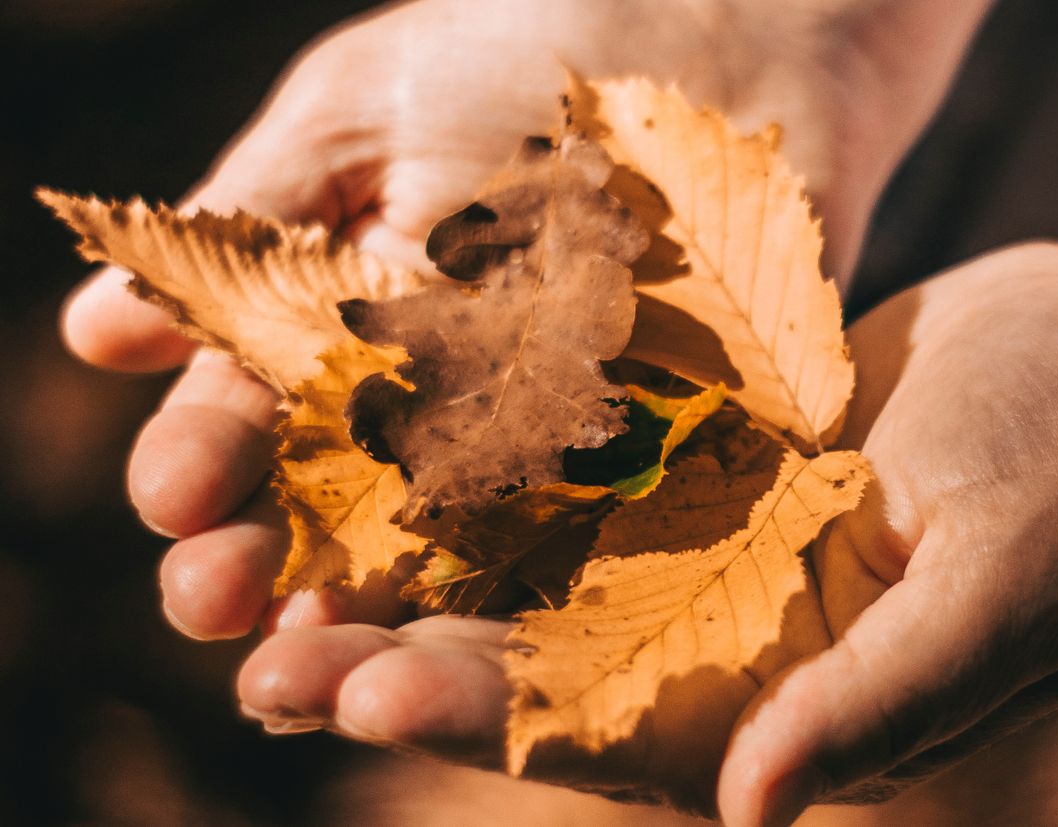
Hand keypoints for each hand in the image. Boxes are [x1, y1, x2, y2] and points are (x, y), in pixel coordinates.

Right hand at [61, 0, 987, 633]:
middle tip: (214, 604)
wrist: (710, 41)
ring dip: (376, 611)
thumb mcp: (365, 112)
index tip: (175, 498)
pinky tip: (480, 635)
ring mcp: (537, 440)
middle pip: (335, 509)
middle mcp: (430, 402)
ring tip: (319, 659)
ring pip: (443, 552)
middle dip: (269, 559)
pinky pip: (582, 537)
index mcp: (342, 327)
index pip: (255, 416)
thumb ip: (255, 217)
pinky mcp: (643, 459)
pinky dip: (531, 593)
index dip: (209, 460)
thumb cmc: (519, 49)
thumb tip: (98, 337)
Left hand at [229, 234, 1057, 822]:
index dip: (500, 724)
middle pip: (563, 673)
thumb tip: (754, 810)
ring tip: (289, 587)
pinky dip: (499, 480)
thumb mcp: (1008, 580)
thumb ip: (887, 696)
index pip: (640, 741)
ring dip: (429, 585)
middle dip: (422, 666)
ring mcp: (727, 549)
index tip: (370, 694)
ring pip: (556, 581)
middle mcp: (750, 642)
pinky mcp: (717, 460)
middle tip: (276, 658)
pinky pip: (594, 477)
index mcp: (812, 703)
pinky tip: (395, 470)